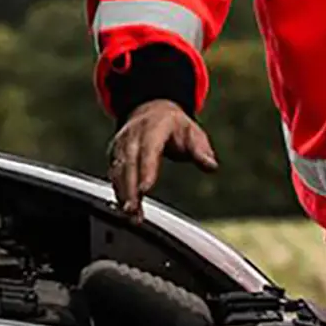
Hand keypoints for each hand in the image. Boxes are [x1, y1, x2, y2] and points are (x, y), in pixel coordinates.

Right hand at [107, 100, 217, 221]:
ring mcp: (122, 144)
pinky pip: (114, 174)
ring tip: (131, 215)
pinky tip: (125, 208)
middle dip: (129, 187)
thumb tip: (211, 166)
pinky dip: (118, 191)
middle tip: (133, 210)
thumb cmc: (174, 126)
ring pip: (118, 170)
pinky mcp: (116, 155)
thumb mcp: (192, 133)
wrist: (153, 111)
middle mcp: (133, 135)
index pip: (148, 149)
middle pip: (129, 162)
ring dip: (123, 193)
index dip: (145, 169)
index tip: (145, 189)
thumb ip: (201, 151)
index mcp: (154, 127)